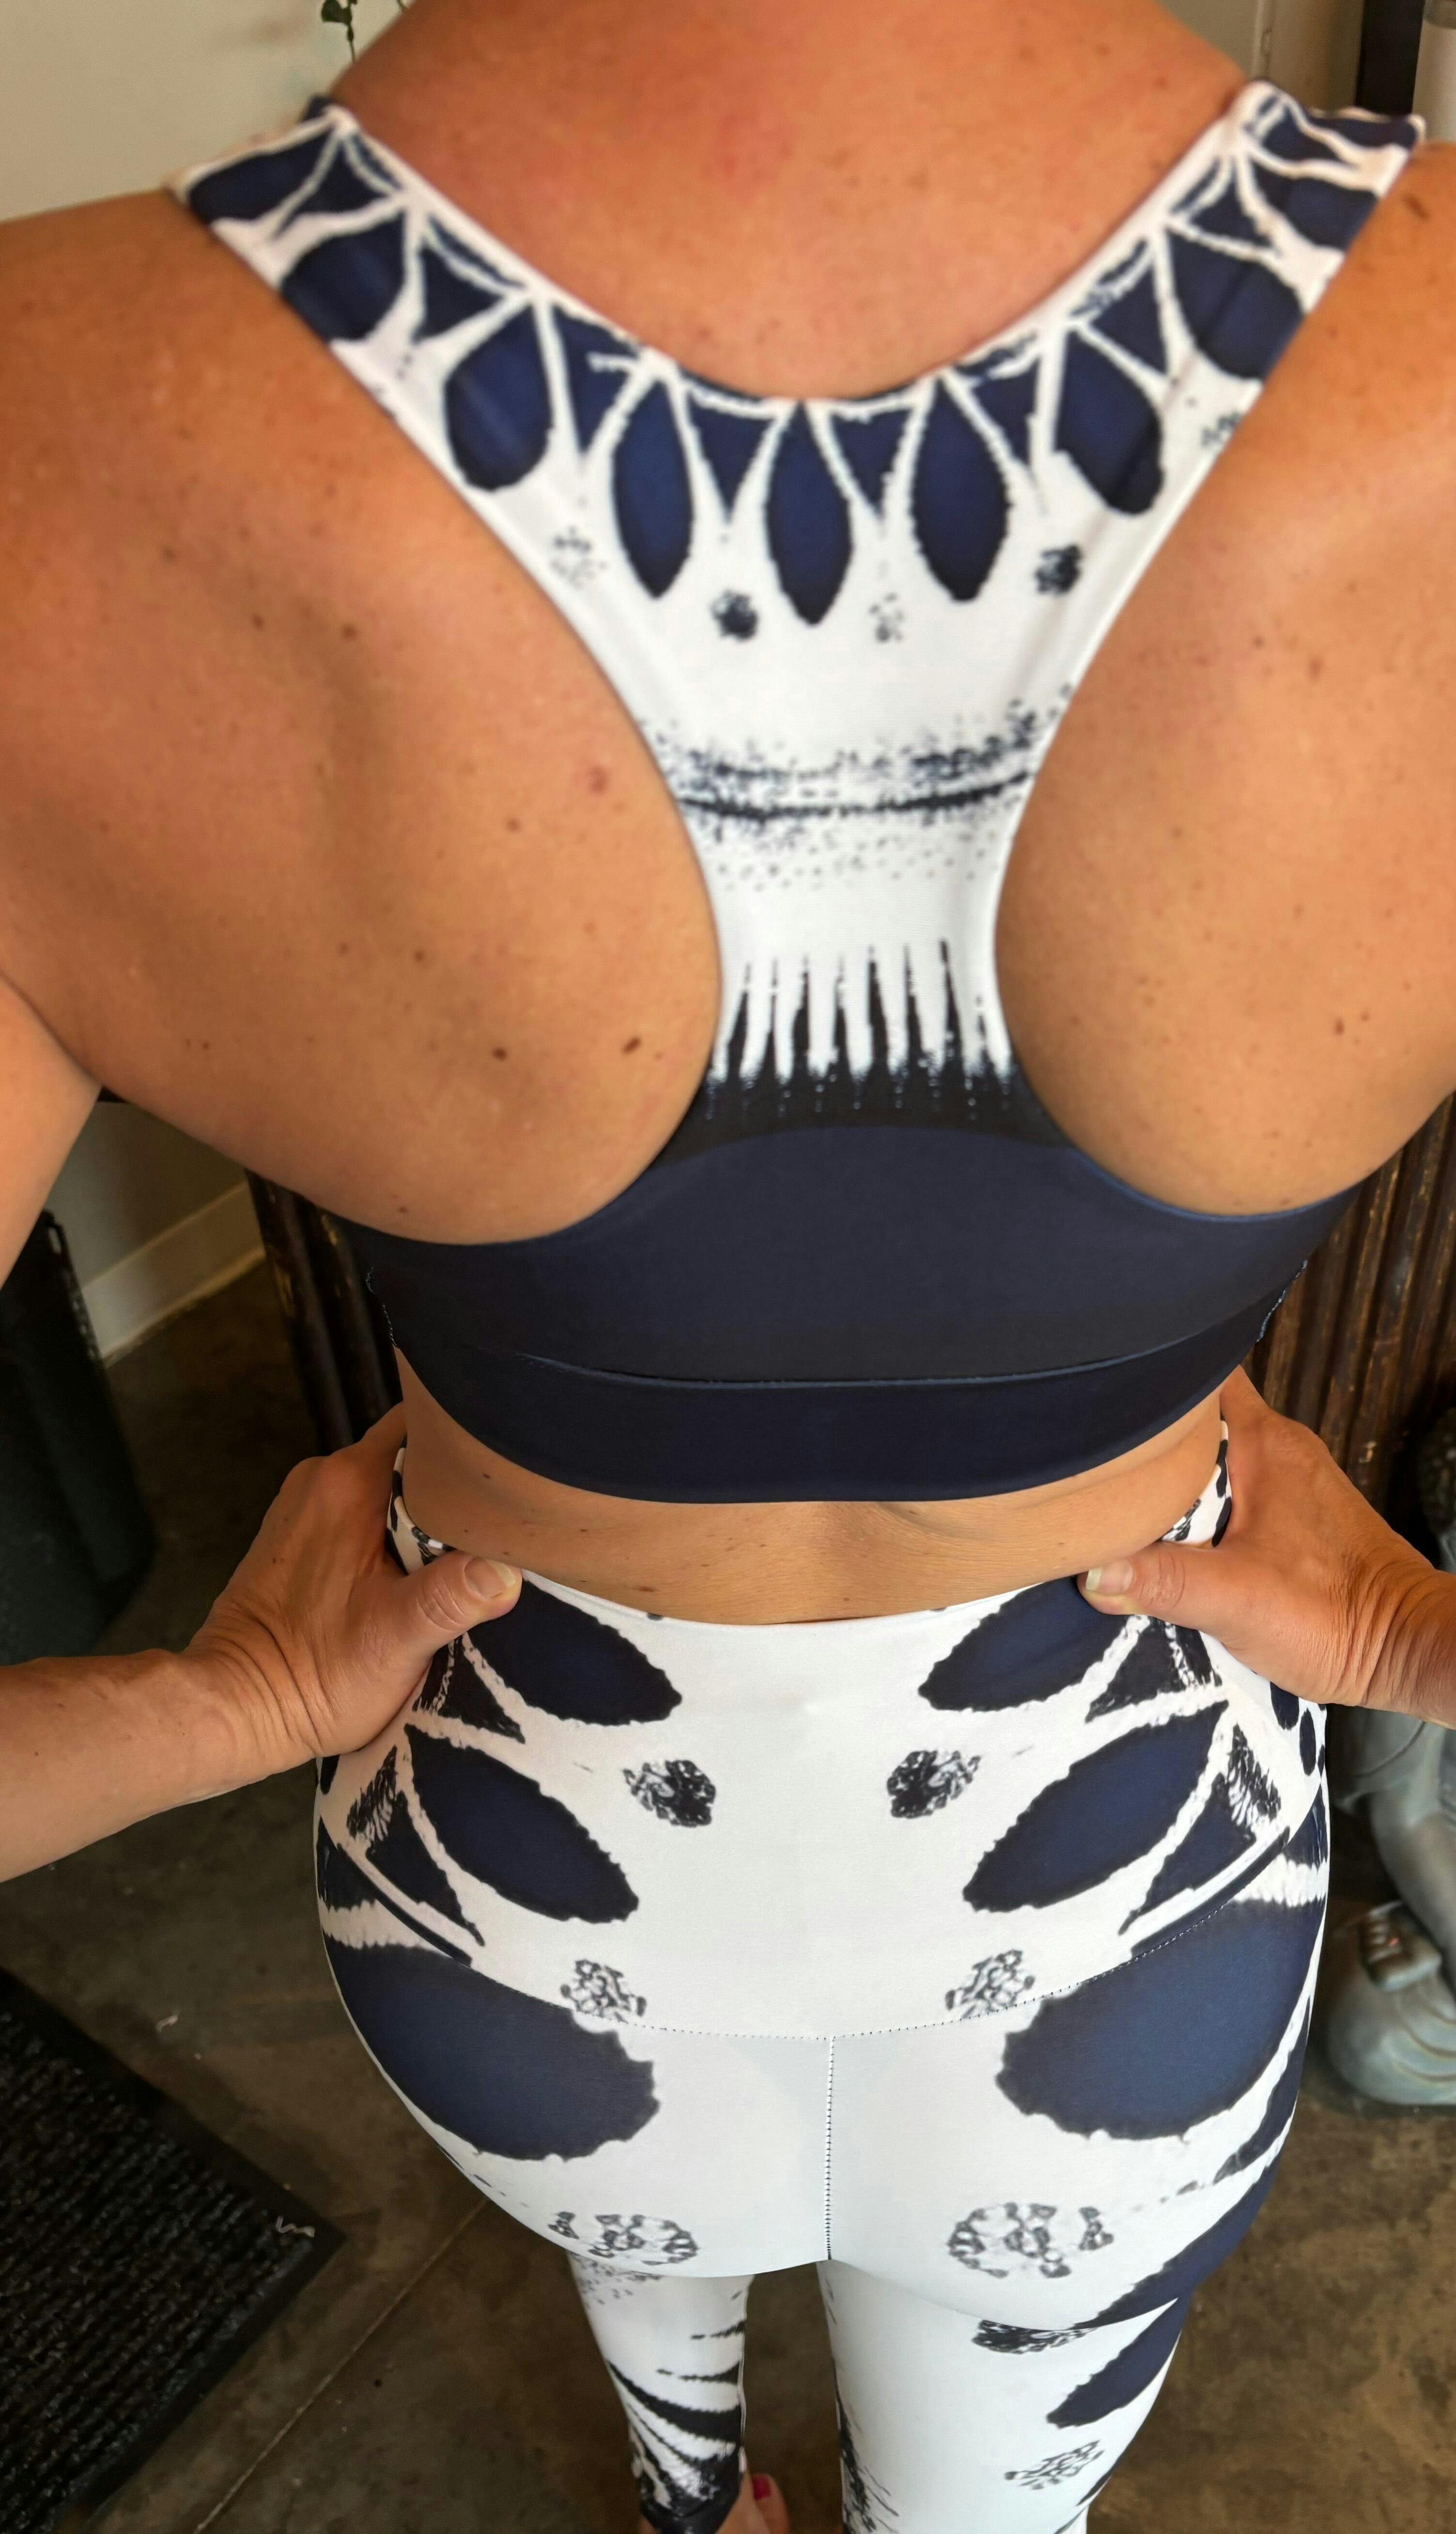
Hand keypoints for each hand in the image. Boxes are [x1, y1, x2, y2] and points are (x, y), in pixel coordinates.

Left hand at [189, 1406, 519, 1773]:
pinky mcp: (298, 1537)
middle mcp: (321, 1477)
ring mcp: (305, 1506)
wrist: (237, 1708)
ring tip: (463, 1554)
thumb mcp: (397, 1638)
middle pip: (410, 1454)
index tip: (508, 1472)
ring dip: (424, 1515)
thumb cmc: (315, 1673)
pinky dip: (392, 1533)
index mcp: (348, 1479)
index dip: (469, 1442)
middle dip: (453, 1486)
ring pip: (387, 1485)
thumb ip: (453, 1595)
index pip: (423, 1422)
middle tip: (498, 1525)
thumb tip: (511, 1568)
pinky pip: (361, 1512)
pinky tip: (415, 1573)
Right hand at [1079, 1369, 1455, 1719]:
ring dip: (1173, 1476)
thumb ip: (1164, 1582)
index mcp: (1265, 1443)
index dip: (1151, 1379)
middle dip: (1148, 1435)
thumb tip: (1091, 1572)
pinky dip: (1200, 1506)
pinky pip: (1232, 1491)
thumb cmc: (1337, 1616)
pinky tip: (1169, 1535)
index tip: (1102, 1394)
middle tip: (1091, 1454)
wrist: (1407, 1649)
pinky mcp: (1294, 1519)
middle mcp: (1281, 1450)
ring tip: (1117, 1494)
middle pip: (1197, 1418)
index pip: (1200, 1375)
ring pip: (1214, 1457)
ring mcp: (1291, 1483)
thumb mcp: (1237, 1600)